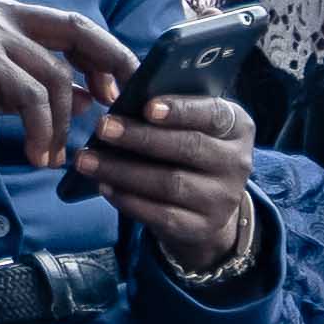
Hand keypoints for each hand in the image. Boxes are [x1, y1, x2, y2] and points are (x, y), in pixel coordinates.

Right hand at [0, 0, 129, 169]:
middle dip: (110, 66)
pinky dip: (42, 131)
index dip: (104, 52)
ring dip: (62, 123)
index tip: (119, 86)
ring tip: (53, 153)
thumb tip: (92, 96)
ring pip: (55, 77)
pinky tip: (36, 154)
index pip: (70, 23)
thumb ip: (37, 85)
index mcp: (1, 12)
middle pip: (76, 32)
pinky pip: (33, 98)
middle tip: (120, 107)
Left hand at [74, 89, 261, 276]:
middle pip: (188, 148)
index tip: (147, 108)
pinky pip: (161, 215)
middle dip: (140, 138)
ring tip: (86, 160)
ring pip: (170, 183)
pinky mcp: (202, 227)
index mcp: (237, 127)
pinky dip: (128, 200)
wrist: (206, 205)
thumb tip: (121, 96)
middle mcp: (236, 163)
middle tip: (101, 128)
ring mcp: (222, 199)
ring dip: (122, 171)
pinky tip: (104, 186)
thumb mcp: (188, 125)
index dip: (182, 110)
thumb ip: (164, 109)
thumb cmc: (186, 149)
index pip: (214, 114)